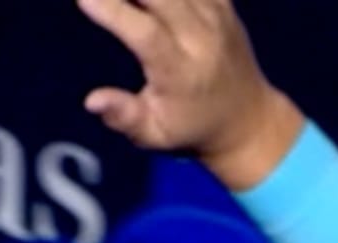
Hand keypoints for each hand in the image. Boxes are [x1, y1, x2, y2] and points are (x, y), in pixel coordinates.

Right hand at [74, 0, 304, 188]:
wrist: (246, 119)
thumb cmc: (189, 128)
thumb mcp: (153, 135)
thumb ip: (124, 116)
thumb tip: (92, 100)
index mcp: (180, 74)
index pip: (146, 35)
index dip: (114, 11)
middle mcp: (202, 40)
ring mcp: (217, 17)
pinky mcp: (224, 5)